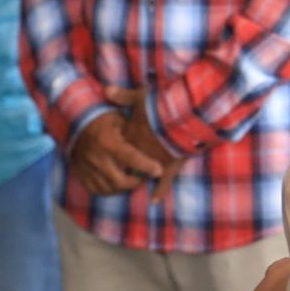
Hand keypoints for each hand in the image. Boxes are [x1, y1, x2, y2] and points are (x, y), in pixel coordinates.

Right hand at [68, 112, 163, 195]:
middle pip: (118, 181)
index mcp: (107, 142)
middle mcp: (95, 158)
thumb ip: (135, 131)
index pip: (130, 158)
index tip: (159, 171)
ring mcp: (86, 168)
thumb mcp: (120, 119)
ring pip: (107, 189)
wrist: (75, 122)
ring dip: (123, 189)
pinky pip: (95, 190)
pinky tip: (118, 185)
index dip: (146, 166)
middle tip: (145, 178)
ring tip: (133, 181)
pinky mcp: (80, 173)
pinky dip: (108, 191)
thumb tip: (155, 141)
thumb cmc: (104, 118)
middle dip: (135, 183)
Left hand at [106, 85, 181, 203]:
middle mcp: (140, 150)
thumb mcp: (141, 96)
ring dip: (139, 178)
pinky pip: (163, 182)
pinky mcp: (170, 165)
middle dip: (126, 167)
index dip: (118, 148)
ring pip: (143, 174)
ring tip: (136, 183)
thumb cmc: (163, 103)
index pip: (120, 146)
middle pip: (129, 163)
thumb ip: (123, 95)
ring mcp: (155, 160)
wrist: (184, 113)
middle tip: (123, 170)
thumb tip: (105, 89)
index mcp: (132, 134)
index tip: (115, 150)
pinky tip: (154, 201)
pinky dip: (159, 191)